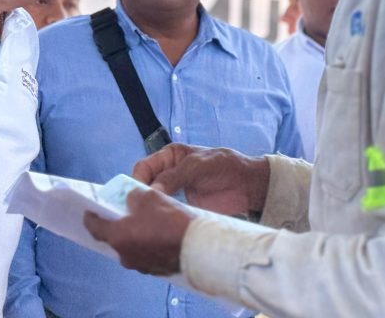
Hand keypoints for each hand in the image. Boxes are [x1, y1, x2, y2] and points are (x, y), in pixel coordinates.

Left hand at [84, 188, 192, 275]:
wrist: (194, 247)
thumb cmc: (167, 221)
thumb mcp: (149, 198)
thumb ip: (133, 197)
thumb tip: (130, 200)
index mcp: (117, 237)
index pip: (95, 227)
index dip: (90, 218)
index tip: (88, 212)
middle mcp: (124, 255)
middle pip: (114, 239)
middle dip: (117, 227)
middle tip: (123, 215)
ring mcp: (140, 265)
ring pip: (131, 248)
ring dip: (134, 237)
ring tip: (144, 225)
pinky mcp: (155, 270)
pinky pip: (145, 255)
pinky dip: (147, 246)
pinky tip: (158, 237)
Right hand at [134, 143, 269, 215]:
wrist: (248, 185)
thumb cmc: (224, 165)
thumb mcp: (198, 166)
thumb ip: (175, 176)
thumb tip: (152, 190)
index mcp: (169, 157)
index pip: (144, 167)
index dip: (137, 179)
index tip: (136, 195)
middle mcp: (168, 174)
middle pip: (145, 185)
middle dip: (140, 197)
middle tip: (138, 211)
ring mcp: (175, 193)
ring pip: (154, 201)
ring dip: (150, 209)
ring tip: (146, 221)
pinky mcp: (183, 208)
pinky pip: (167, 213)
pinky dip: (162, 219)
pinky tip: (160, 226)